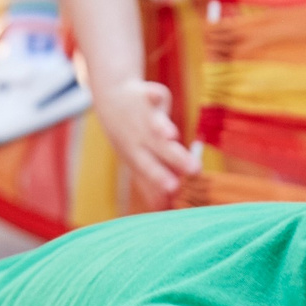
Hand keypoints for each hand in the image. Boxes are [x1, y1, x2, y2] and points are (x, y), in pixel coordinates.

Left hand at [90, 76, 192, 199]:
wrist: (112, 100)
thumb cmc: (130, 136)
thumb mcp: (139, 160)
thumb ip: (153, 185)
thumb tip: (165, 211)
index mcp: (139, 155)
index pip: (152, 169)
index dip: (162, 179)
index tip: (175, 190)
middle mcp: (141, 138)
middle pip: (159, 149)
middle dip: (174, 159)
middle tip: (193, 170)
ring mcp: (144, 116)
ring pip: (155, 123)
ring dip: (161, 128)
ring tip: (171, 136)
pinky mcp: (148, 95)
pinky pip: (151, 94)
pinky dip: (153, 95)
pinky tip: (158, 97)